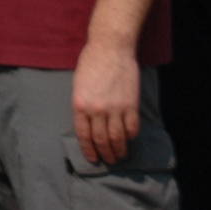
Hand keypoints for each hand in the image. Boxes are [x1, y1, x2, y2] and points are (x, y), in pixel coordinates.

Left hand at [71, 38, 140, 164]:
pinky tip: (129, 139)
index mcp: (79, 105)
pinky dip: (131, 136)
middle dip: (105, 154)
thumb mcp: (78, 86)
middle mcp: (96, 110)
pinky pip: (132, 127)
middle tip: (109, 160)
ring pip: (118, 138)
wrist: (110, 49)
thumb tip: (89, 125)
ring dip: (119, 150)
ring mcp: (115, 108)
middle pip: (101, 140)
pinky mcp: (131, 105)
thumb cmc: (90, 64)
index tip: (93, 159)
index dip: (89, 150)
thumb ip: (83, 106)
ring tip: (120, 156)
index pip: (84, 135)